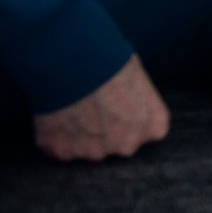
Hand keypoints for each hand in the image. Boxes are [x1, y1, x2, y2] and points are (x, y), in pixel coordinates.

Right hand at [33, 55, 169, 160]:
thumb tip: (130, 98)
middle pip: (118, 142)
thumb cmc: (110, 61)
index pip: (147, 130)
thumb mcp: (138, 76)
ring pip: (88, 147)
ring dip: (81, 134)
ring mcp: (96, 151)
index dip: (130, 116)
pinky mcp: (64, 151)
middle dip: (107, 129)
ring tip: (74, 107)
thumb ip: (139, 100)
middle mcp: (128, 145)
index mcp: (154, 125)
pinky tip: (57, 115)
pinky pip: (61, 148)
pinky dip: (57, 136)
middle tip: (94, 104)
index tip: (119, 104)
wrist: (72, 62)